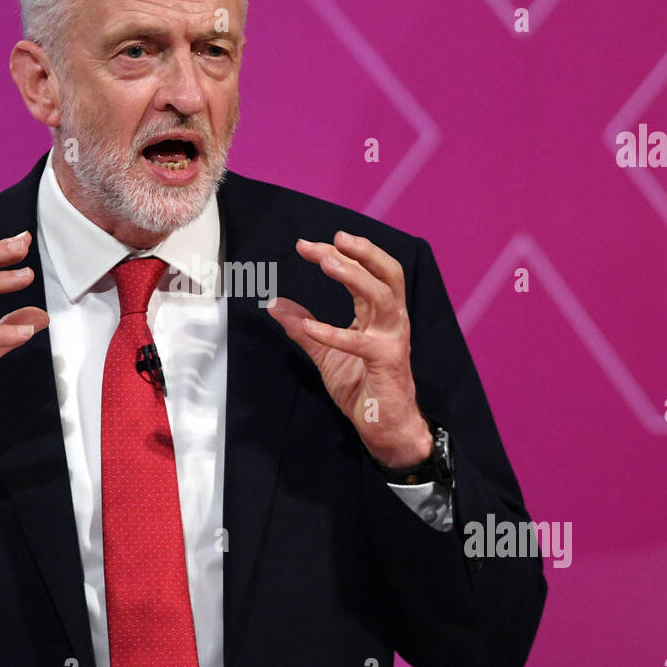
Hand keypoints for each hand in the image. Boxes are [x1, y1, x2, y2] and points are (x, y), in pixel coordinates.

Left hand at [266, 231, 431, 468]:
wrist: (384, 426)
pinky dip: (333, 332)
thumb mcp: (325, 352)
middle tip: (331, 239)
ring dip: (354, 276)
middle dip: (360, 252)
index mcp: (379, 314)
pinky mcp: (386, 362)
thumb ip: (302, 327)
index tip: (306, 246)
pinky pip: (360, 342)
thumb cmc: (362, 387)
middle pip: (386, 273)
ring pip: (381, 296)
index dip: (339, 254)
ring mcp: (392, 340)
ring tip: (328, 263)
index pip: (365, 272)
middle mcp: (391, 320)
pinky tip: (308, 327)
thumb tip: (274, 304)